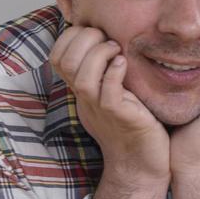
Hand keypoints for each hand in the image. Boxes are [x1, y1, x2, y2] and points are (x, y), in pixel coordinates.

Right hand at [49, 24, 169, 182]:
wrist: (142, 165)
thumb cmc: (134, 127)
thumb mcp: (114, 94)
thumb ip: (106, 72)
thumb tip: (109, 40)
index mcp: (82, 90)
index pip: (57, 57)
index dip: (71, 37)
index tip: (96, 33)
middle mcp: (86, 99)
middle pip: (64, 62)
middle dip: (84, 39)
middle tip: (108, 39)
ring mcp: (101, 109)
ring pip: (83, 77)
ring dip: (99, 54)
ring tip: (116, 49)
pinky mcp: (122, 118)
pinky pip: (108, 93)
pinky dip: (114, 73)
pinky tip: (125, 63)